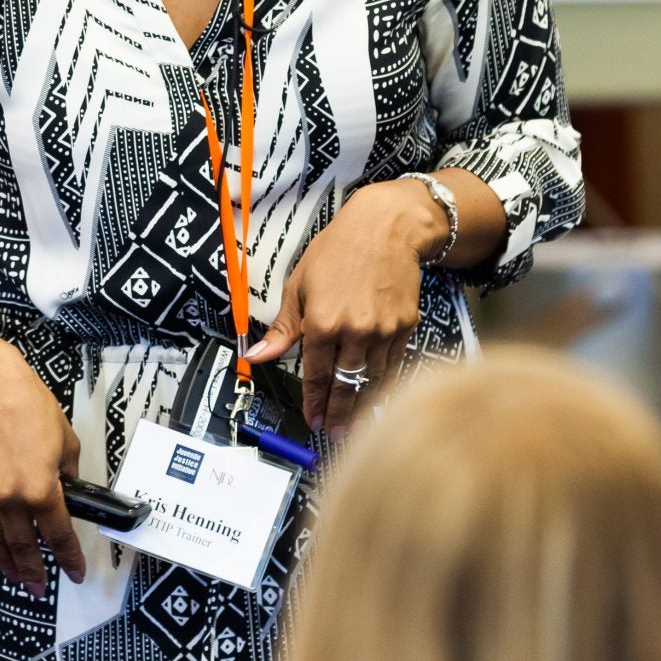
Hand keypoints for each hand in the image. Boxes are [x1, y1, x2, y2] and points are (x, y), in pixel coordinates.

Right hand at [0, 326, 86, 590]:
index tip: (75, 572)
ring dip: (7, 562)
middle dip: (35, 572)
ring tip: (16, 575)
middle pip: (24, 548)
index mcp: (42, 490)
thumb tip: (66, 494)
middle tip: (40, 586)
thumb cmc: (27, 406)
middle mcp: (10, 499)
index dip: (69, 559)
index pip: (59, 536)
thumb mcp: (65, 442)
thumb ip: (66, 476)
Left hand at [243, 179, 441, 434]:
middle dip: (338, 414)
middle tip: (334, 433)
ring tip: (354, 422)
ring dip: (362, 404)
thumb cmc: (339, 249)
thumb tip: (255, 356)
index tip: (312, 419)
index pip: (316, 375)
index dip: (314, 402)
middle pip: (345, 386)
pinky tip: (377, 393)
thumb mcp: (299, 284)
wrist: (387, 227)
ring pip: (371, 380)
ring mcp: (383, 331)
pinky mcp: (405, 327)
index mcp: (322, 322)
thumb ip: (281, 328)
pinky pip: (394, 365)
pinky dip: (384, 382)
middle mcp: (354, 331)